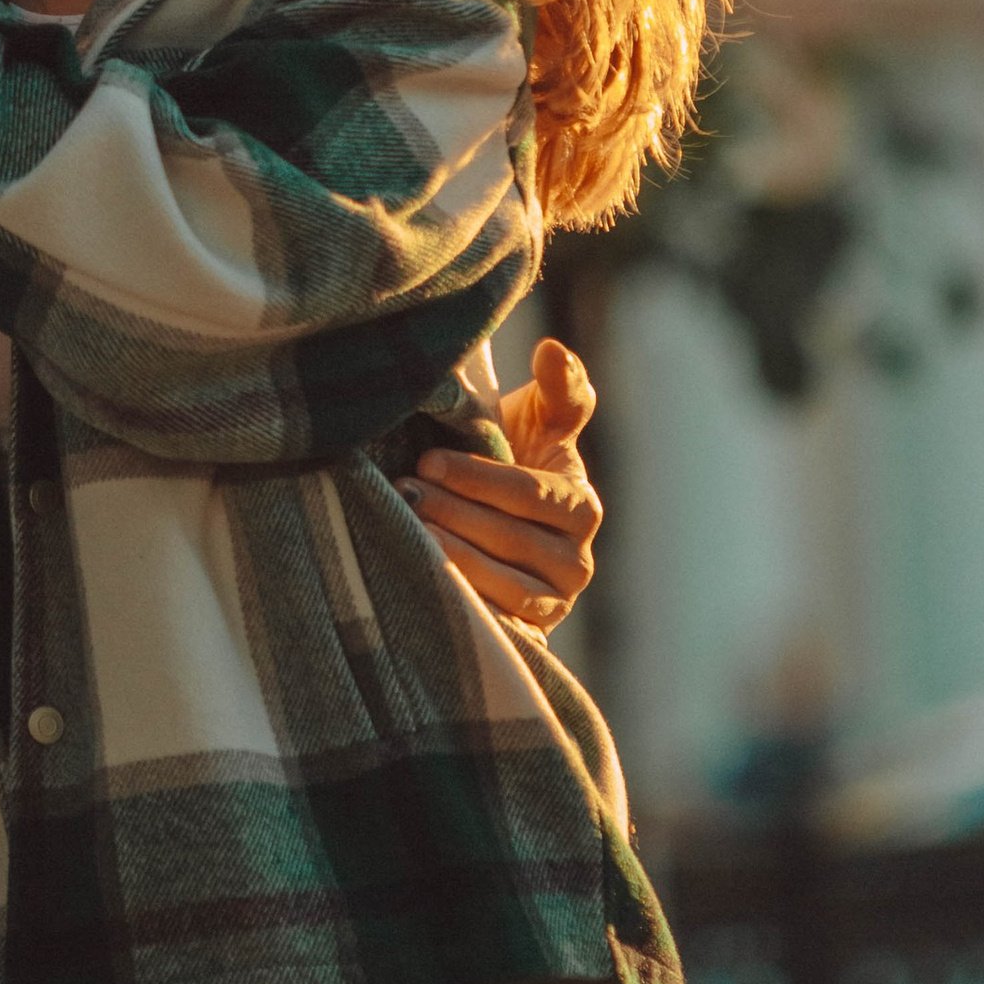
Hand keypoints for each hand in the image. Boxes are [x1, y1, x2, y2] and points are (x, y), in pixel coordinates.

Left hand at [406, 339, 601, 635]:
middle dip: (451, 512)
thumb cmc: (518, 460)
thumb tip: (552, 348)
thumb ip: (557, 388)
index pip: (526, 492)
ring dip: (447, 554)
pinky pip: (490, 620)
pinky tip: (416, 574)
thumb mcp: (540, 420)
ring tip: (403, 526)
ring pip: (497, 582)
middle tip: (402, 489)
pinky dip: (454, 599)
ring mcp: (553, 603)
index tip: (428, 459)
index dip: (476, 477)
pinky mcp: (526, 634)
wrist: (506, 527)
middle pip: (506, 537)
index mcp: (581, 505)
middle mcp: (577, 560)